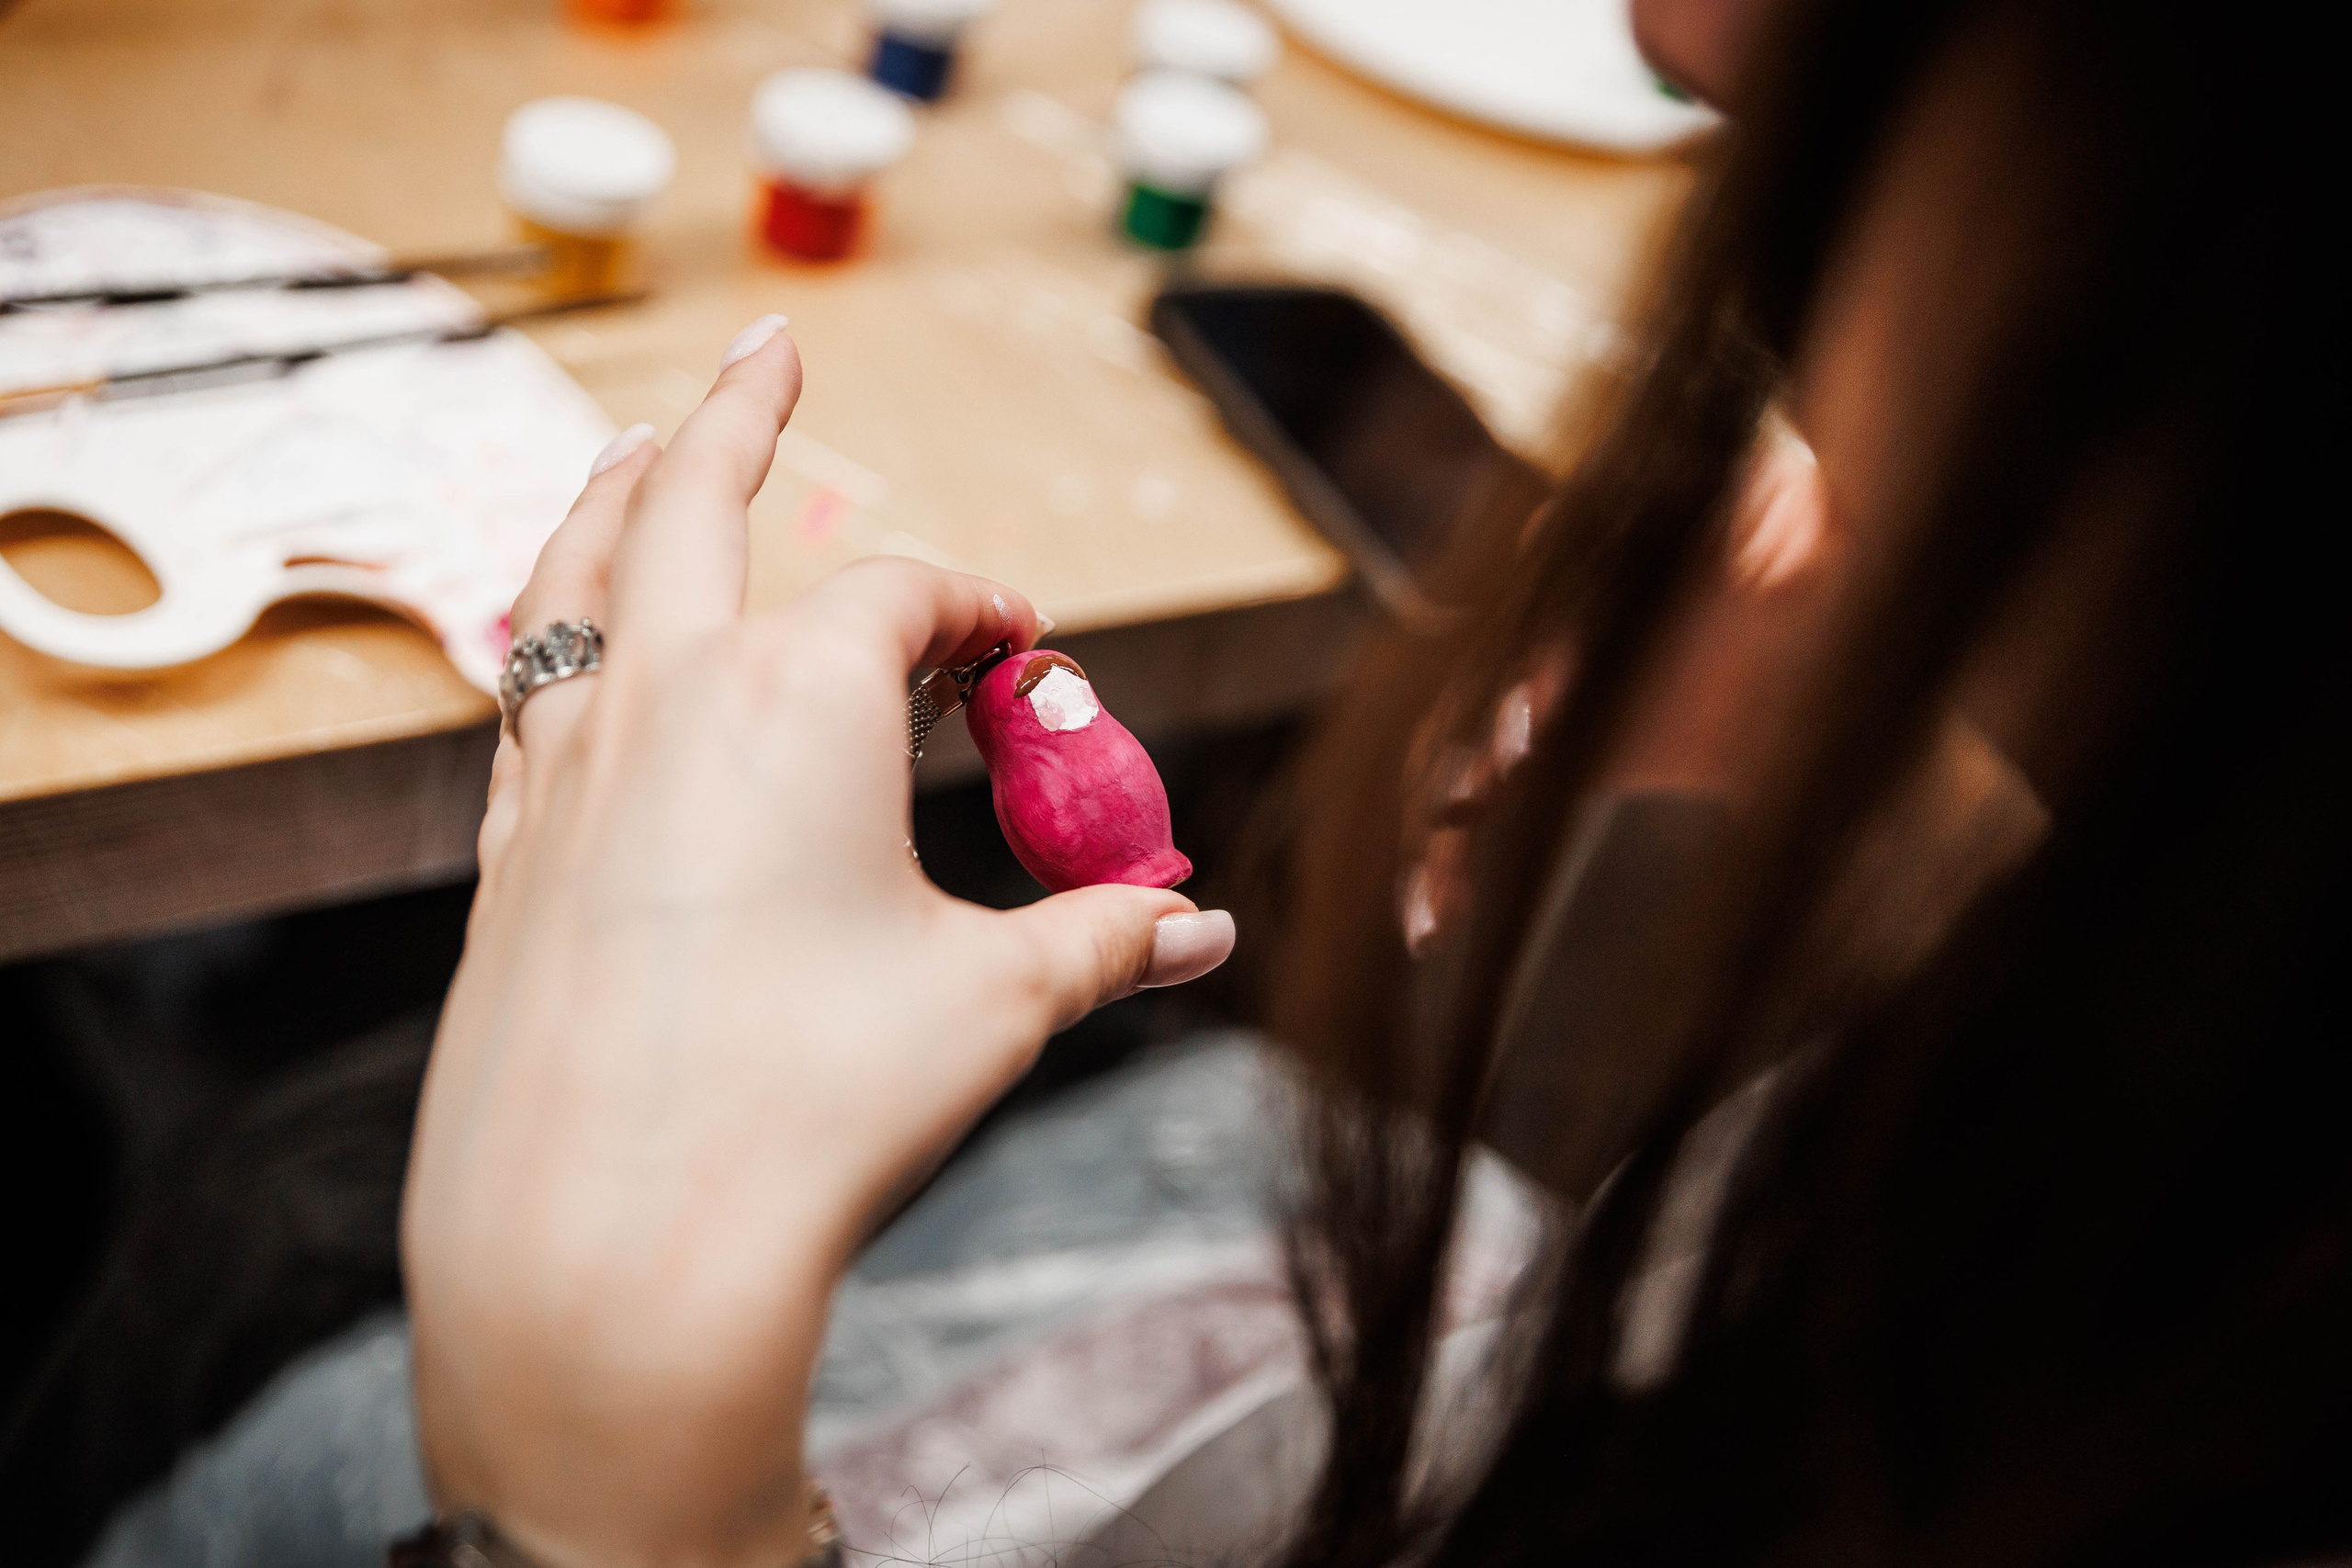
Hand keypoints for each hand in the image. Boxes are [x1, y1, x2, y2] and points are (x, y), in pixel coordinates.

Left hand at [402, 318, 1233, 1567]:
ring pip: (578, 578)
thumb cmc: (815, 1109)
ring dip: (617, 495)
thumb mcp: (994, 1009)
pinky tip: (568, 649)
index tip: (1031, 658)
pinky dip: (555, 635)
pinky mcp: (506, 852)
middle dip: (743, 412)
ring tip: (638, 447)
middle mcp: (669, 695)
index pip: (913, 601)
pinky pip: (529, 698)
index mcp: (801, 696)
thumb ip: (1104, 944)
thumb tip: (1205, 932)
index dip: (988, 613)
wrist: (608, 1249)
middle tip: (768, 345)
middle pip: (699, 503)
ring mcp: (567, 768)